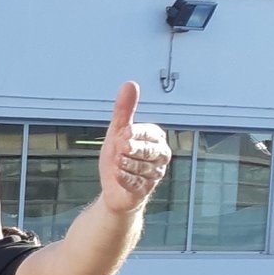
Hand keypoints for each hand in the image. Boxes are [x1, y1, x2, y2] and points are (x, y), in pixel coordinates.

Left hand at [99, 81, 171, 214]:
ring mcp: (155, 174)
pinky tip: (117, 175)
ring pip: (144, 168)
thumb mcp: (117, 132)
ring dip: (127, 164)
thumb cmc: (118, 157)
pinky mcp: (146, 190)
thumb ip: (124, 110)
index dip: (135, 133)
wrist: (113, 188)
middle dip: (133, 149)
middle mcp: (160, 156)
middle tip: (119, 147)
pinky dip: (126, 179)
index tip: (122, 133)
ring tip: (117, 162)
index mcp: (155, 139)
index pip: (150, 133)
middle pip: (150, 151)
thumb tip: (130, 84)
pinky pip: (138, 184)